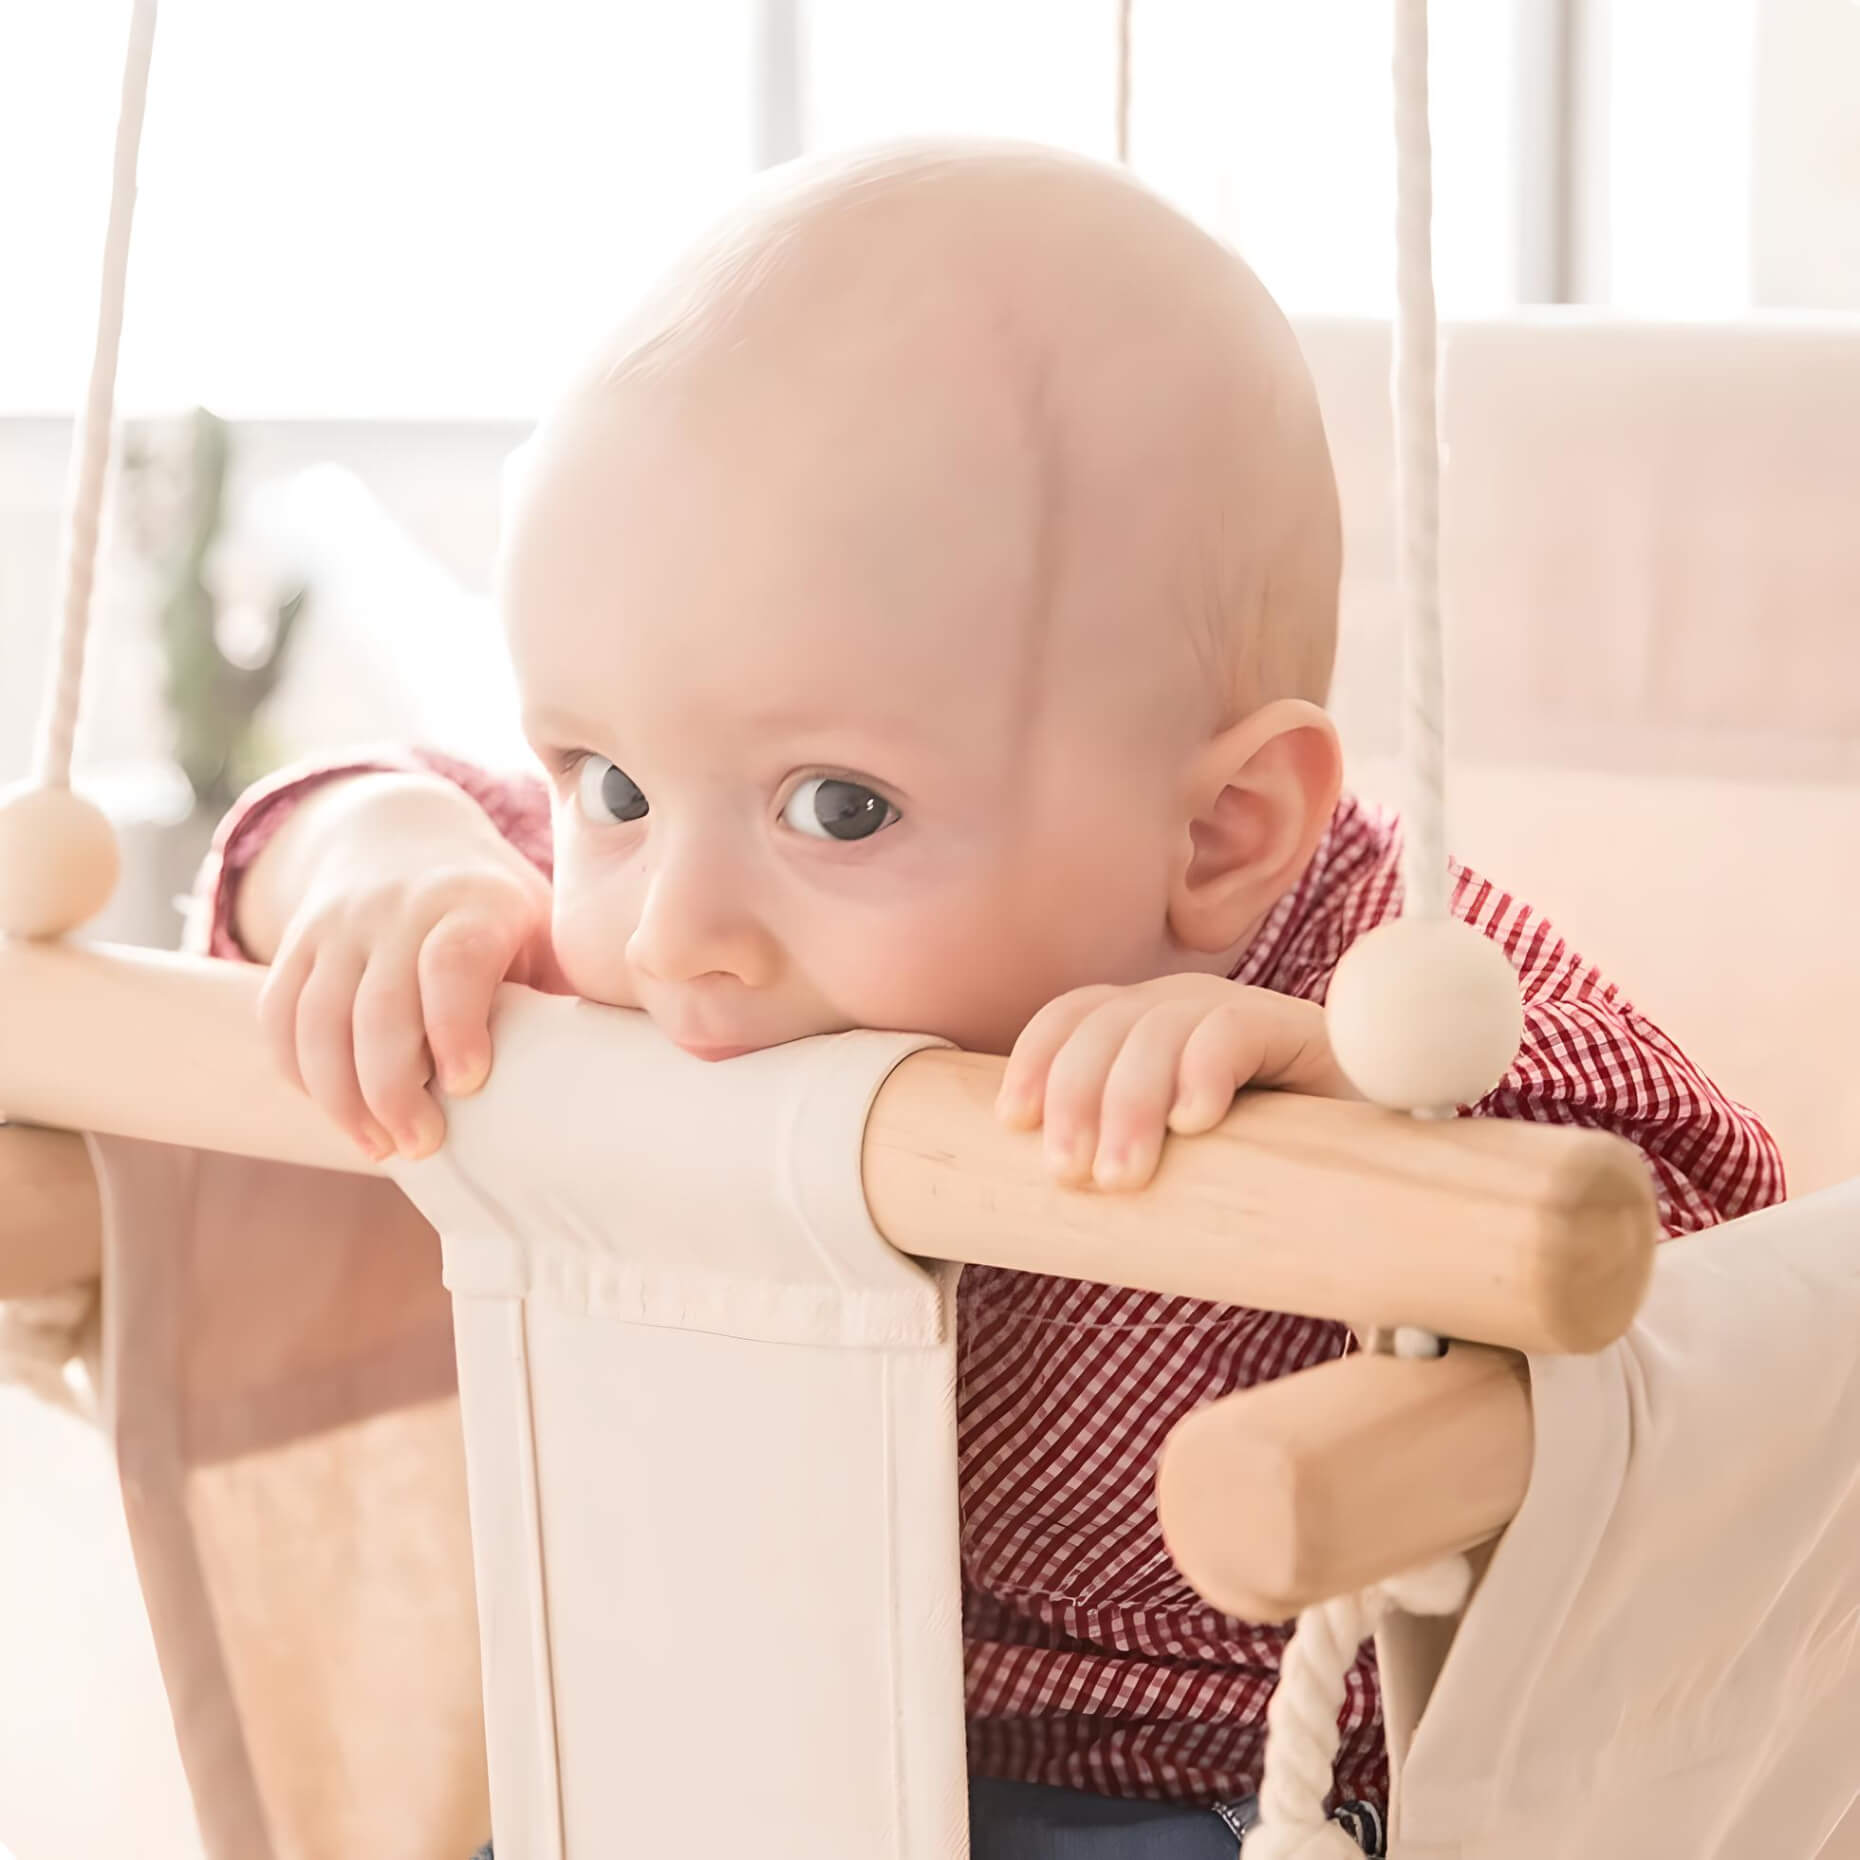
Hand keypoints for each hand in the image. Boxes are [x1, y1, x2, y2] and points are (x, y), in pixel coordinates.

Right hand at [257, 778, 563, 1162]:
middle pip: (378, 1005)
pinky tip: (340, 1113)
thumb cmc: (496, 914)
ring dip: (342, 1096)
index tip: (469, 1083)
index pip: (453, 961)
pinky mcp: (295, 947)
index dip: (455, 1025)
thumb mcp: (543, 930)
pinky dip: (301, 1074)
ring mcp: (338, 927)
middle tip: (423, 1145)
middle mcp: (397, 909)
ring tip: (381, 1147)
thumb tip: (599, 1082)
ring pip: (316, 1018)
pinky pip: (279, 1016)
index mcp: (474, 902)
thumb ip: (562, 993)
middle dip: (394, 1088)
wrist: (404, 839)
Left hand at [994, 974, 1357, 1190]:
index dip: (1037, 1059)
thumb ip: (1117, 1165)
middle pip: (1105, 1024)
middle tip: (1070, 1176)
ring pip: (1160, 1028)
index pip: (1072, 1015)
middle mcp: (1184, 1008)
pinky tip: (1197, 1122)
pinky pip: (1234, 1030)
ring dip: (1130, 1101)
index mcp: (1142, 1029)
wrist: (1371, 1176)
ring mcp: (1239, 1012)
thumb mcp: (1169, 1168)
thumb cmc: (1249, 1180)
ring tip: (1122, 1175)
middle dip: (1076, 1097)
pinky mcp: (1296, 1031)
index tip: (1015, 1122)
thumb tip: (1032, 1210)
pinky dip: (1205, 1070)